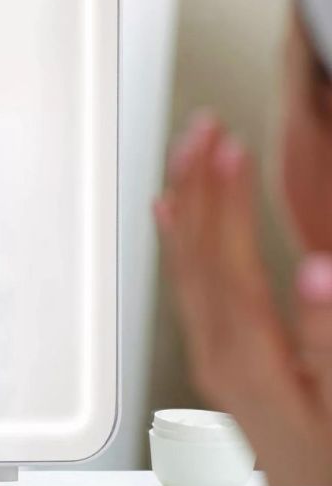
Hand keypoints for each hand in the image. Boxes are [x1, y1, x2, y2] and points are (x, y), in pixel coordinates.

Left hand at [154, 111, 331, 485]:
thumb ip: (328, 339)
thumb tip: (317, 272)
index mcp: (246, 357)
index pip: (226, 260)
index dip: (225, 200)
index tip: (228, 148)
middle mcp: (215, 350)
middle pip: (193, 252)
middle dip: (194, 183)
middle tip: (200, 128)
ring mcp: (211, 354)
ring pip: (183, 264)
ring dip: (182, 202)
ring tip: (186, 151)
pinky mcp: (216, 357)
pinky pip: (184, 288)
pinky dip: (175, 241)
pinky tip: (169, 212)